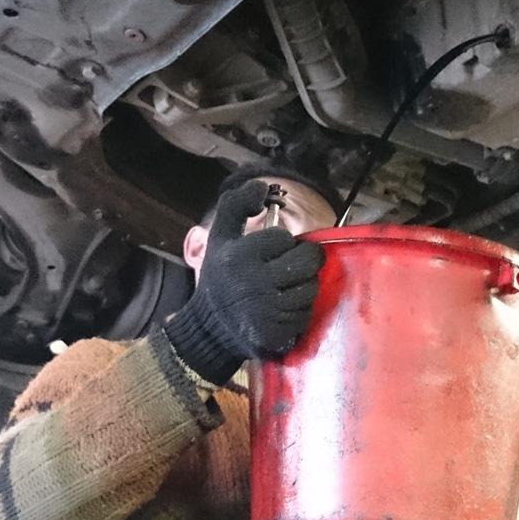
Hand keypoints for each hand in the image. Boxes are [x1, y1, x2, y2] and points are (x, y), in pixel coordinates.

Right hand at [163, 179, 323, 384]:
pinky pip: (306, 314)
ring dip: (302, 286)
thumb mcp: (220, 236)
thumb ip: (236, 204)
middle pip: (308, 261)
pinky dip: (298, 311)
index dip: (280, 243)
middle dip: (302, 261)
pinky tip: (280, 309)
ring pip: (310, 288)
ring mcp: (266, 311)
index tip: (267, 252)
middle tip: (288, 267)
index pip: (284, 238)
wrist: (208, 328)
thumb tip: (262, 186)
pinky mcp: (276, 333)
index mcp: (238, 256)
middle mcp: (253, 283)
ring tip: (283, 288)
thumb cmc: (221, 275)